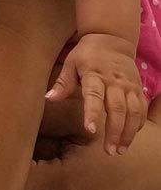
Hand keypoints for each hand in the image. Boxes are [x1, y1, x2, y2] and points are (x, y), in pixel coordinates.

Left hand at [17, 117, 160, 189]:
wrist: (160, 174)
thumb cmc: (117, 141)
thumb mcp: (80, 121)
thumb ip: (42, 119)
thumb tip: (7, 118)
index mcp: (60, 189)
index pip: (11, 186)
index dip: (10, 166)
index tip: (15, 152)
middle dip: (20, 184)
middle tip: (33, 162)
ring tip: (47, 178)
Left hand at [45, 33, 147, 154]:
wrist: (111, 38)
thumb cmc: (87, 54)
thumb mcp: (71, 62)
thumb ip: (63, 83)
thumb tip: (48, 99)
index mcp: (94, 74)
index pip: (94, 95)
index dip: (92, 113)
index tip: (90, 130)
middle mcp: (114, 81)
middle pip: (117, 108)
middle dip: (114, 131)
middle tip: (109, 151)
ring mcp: (128, 85)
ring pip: (132, 111)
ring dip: (127, 132)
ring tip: (119, 150)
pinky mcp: (138, 88)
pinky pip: (141, 108)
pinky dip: (137, 124)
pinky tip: (129, 137)